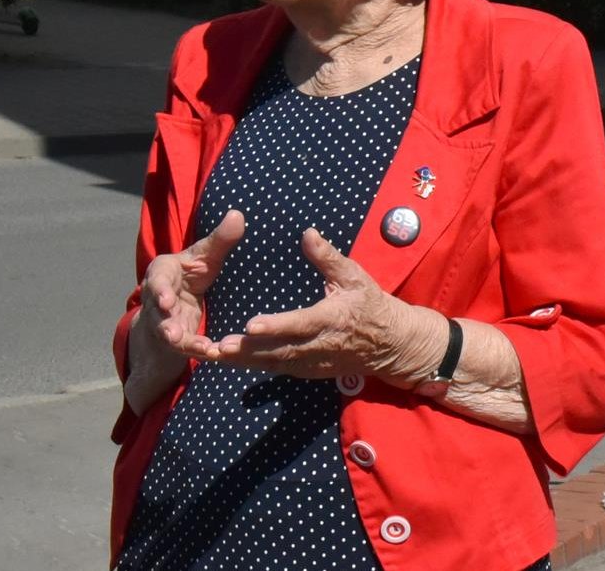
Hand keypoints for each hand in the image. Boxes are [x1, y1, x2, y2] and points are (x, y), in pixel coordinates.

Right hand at [125, 209, 244, 409]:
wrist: (180, 301)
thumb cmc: (192, 272)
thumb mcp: (206, 256)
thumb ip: (220, 239)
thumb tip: (237, 214)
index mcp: (162, 272)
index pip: (157, 279)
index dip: (159, 290)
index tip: (165, 301)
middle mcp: (157, 298)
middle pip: (158, 311)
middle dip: (165, 322)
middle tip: (174, 334)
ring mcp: (163, 320)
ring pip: (169, 332)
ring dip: (182, 342)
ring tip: (201, 349)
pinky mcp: (175, 339)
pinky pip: (184, 346)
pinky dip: (197, 350)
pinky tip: (214, 354)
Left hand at [196, 227, 440, 383]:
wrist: (389, 344)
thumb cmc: (372, 304)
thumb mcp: (355, 276)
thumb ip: (329, 258)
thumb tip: (307, 233)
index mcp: (331, 319)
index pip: (299, 324)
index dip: (275, 326)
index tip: (250, 326)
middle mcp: (319, 346)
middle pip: (279, 351)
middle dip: (248, 350)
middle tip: (218, 346)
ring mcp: (313, 362)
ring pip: (274, 364)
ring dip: (244, 361)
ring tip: (214, 354)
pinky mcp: (308, 370)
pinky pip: (278, 369)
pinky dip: (254, 365)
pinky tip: (231, 359)